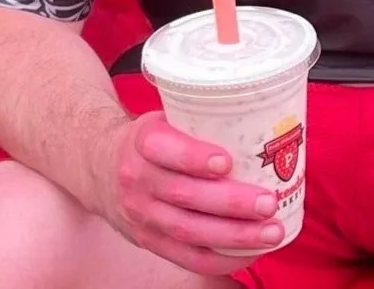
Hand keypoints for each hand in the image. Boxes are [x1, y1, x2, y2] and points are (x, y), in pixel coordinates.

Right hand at [105, 111, 284, 275]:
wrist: (102, 169)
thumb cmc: (150, 140)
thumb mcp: (164, 117)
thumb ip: (199, 117)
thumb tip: (262, 114)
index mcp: (142, 141)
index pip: (163, 149)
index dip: (194, 157)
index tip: (226, 161)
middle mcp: (138, 179)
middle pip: (183, 195)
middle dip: (231, 202)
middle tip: (268, 201)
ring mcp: (143, 216)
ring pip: (189, 231)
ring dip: (234, 235)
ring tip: (271, 231)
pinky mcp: (151, 242)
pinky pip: (188, 258)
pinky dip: (222, 259)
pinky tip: (252, 252)